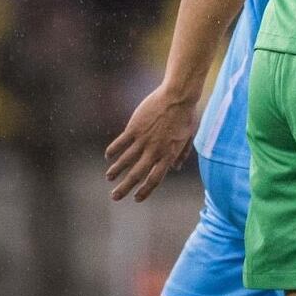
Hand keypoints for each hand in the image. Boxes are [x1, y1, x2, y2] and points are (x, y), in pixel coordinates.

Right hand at [106, 83, 198, 200]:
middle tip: (115, 197)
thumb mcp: (188, 137)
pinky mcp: (134, 128)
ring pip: (126, 160)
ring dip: (116, 170)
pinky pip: (121, 143)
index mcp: (169, 155)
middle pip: (137, 174)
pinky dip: (113, 150)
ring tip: (109, 177)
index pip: (155, 179)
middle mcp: (155, 150)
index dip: (145, 191)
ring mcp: (144, 139)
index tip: (137, 198)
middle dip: (125, 188)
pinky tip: (107, 156)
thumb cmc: (186, 116)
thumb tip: (176, 168)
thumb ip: (181, 154)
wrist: (178, 96)